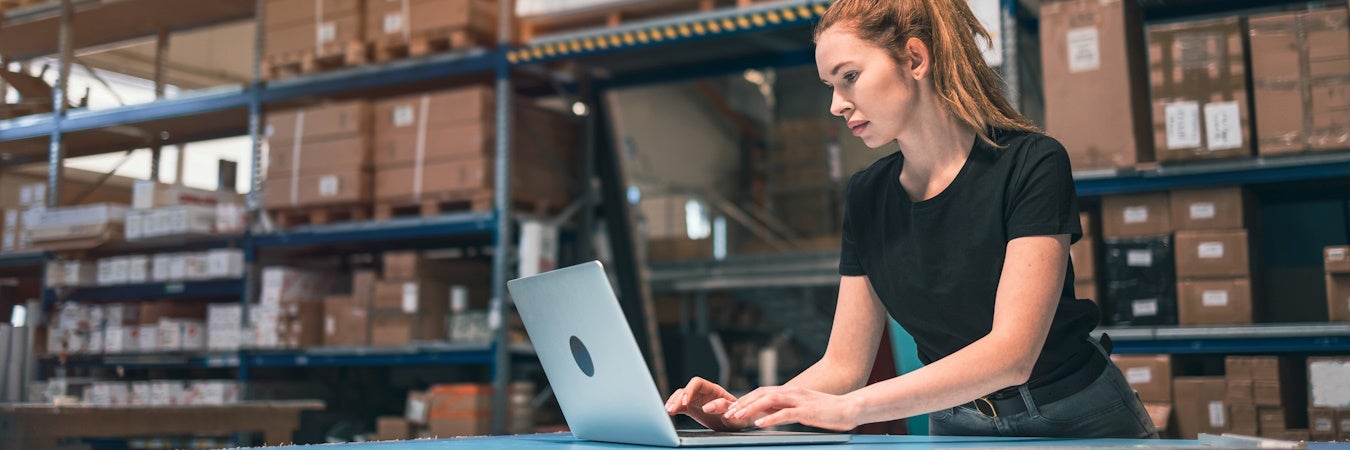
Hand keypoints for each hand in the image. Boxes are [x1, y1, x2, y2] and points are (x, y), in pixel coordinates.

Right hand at [665, 377, 750, 430]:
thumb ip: (722, 407)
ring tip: (668, 410)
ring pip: (682, 396)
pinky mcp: (693, 408)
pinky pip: (681, 405)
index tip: (685, 401)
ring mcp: (697, 400)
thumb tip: (707, 407)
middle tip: (671, 409)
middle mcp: (704, 392)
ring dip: (674, 402)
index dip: (689, 390)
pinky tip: (669, 411)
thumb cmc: (739, 416)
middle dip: (678, 398)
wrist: (738, 422)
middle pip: (687, 389)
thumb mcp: (734, 413)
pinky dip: (674, 407)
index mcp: (714, 390)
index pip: (697, 383)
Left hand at [723, 385, 861, 430]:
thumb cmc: (827, 411)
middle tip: (728, 413)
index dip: (746, 399)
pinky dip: (770, 419)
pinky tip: (760, 424)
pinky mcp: (806, 411)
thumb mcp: (802, 408)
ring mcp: (799, 400)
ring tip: (738, 417)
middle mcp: (792, 392)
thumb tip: (770, 415)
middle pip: (761, 394)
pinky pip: (785, 414)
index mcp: (790, 391)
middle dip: (743, 403)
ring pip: (769, 401)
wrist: (849, 408)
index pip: (762, 392)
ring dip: (751, 409)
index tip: (732, 408)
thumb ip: (786, 409)